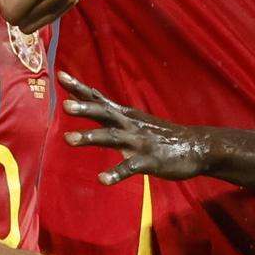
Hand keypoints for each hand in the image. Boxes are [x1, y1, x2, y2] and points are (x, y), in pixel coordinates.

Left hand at [61, 73, 210, 182]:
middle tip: (65, 105)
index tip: (60, 74)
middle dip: (85, 108)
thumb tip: (84, 98)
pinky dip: (116, 173)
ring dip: (91, 137)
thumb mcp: (132, 118)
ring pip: (112, 137)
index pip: (98, 97)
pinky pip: (130, 167)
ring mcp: (139, 142)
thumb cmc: (158, 133)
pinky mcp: (149, 160)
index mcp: (123, 115)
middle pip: (104, 113)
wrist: (194, 146)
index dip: (79, 87)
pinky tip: (102, 179)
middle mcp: (129, 124)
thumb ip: (108, 111)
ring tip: (68, 139)